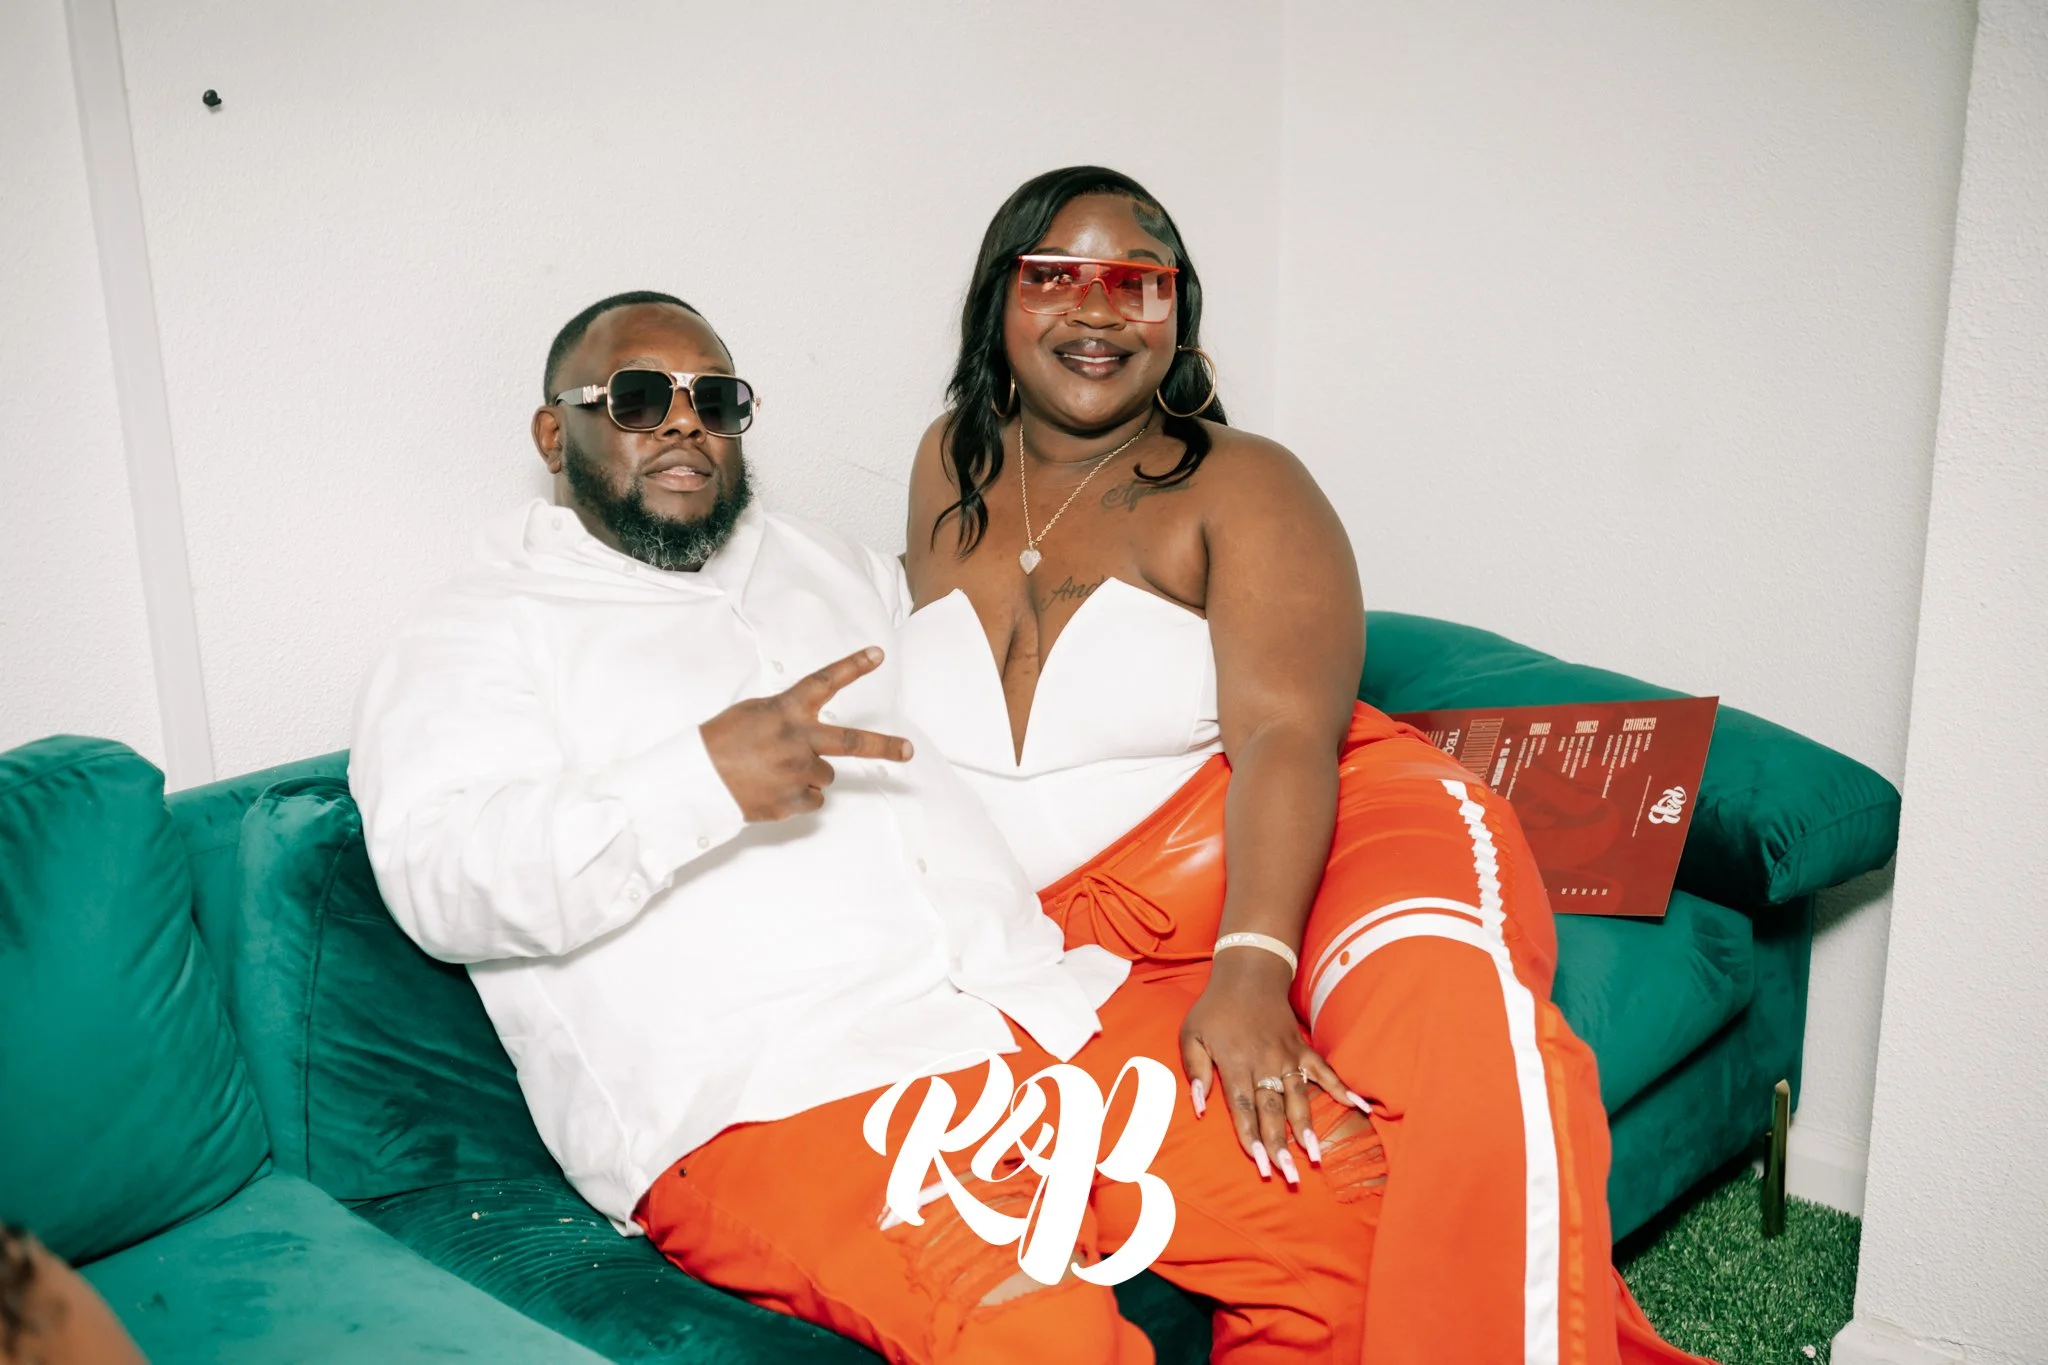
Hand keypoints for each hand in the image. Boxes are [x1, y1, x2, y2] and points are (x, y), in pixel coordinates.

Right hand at [700, 647, 913, 821]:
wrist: (696, 780)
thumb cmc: (720, 742)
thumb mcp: (752, 713)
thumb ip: (785, 715)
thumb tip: (806, 728)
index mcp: (786, 711)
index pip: (824, 682)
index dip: (853, 667)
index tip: (877, 655)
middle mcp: (797, 740)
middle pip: (851, 743)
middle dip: (884, 746)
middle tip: (908, 751)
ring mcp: (797, 772)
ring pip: (825, 775)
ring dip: (808, 775)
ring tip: (774, 773)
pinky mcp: (792, 801)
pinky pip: (813, 800)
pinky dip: (799, 798)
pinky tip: (773, 790)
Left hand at [1178, 949, 1359, 1184]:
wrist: (1247, 975)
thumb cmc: (1214, 1010)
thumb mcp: (1190, 1035)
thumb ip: (1195, 1070)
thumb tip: (1199, 1106)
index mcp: (1234, 1062)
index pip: (1243, 1108)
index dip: (1251, 1138)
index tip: (1260, 1165)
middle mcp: (1264, 1062)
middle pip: (1272, 1110)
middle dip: (1280, 1145)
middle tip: (1289, 1176)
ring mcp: (1287, 1055)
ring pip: (1299, 1096)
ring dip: (1307, 1127)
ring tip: (1315, 1155)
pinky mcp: (1303, 1048)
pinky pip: (1325, 1070)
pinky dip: (1343, 1088)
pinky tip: (1361, 1107)